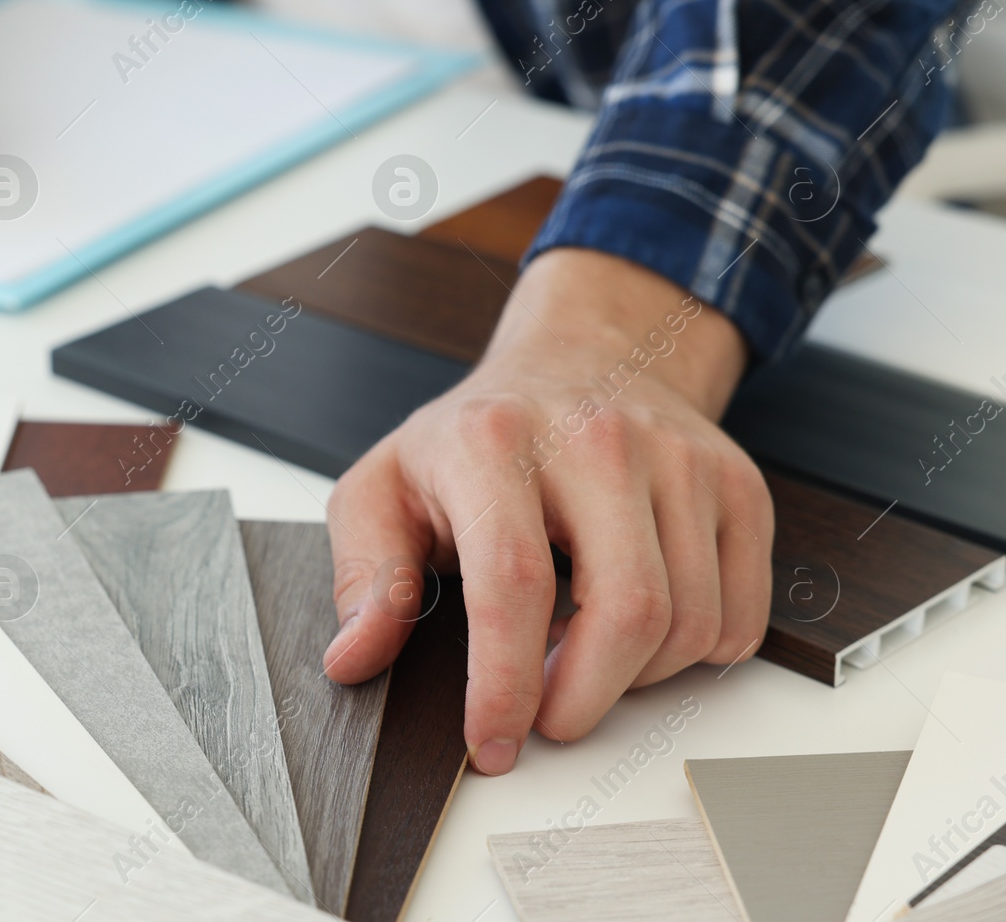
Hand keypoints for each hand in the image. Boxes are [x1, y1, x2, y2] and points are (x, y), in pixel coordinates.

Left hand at [323, 248, 772, 773]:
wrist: (585, 357)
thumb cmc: (480, 435)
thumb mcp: (386, 485)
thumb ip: (366, 574)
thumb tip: (356, 657)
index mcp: (496, 441)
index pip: (512, 582)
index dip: (504, 683)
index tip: (491, 740)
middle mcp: (599, 439)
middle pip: (626, 611)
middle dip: (584, 699)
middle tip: (544, 720)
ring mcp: (680, 459)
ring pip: (690, 624)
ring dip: (634, 677)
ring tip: (581, 655)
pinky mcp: (737, 486)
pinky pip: (740, 615)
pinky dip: (695, 654)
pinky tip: (640, 630)